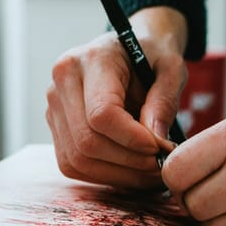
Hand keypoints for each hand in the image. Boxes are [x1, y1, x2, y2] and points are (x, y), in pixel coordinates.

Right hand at [46, 7, 187, 188]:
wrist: (127, 50)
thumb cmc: (152, 55)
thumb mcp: (172, 69)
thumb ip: (164, 102)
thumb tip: (155, 142)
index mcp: (91, 60)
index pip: (102, 114)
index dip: (133, 139)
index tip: (162, 147)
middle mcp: (62, 83)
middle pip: (87, 142)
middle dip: (128, 162)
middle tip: (160, 165)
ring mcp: (53, 106)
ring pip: (78, 160)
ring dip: (117, 174)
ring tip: (149, 170)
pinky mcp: (55, 126)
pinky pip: (72, 165)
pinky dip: (103, 175)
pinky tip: (130, 169)